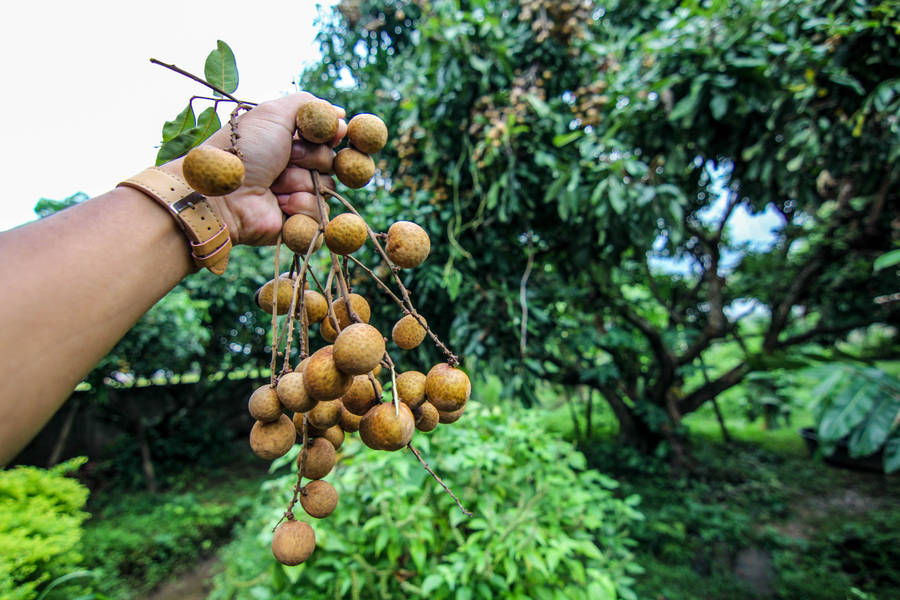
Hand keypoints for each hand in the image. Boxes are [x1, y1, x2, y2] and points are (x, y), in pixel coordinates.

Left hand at [164, 93, 345, 245]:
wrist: (224, 195)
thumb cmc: (244, 151)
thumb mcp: (273, 114)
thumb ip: (308, 105)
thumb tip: (342, 115)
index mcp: (287, 139)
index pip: (326, 136)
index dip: (331, 135)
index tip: (332, 133)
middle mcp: (293, 165)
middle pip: (330, 160)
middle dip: (311, 158)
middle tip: (287, 158)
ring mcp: (295, 193)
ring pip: (326, 187)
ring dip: (301, 182)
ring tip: (275, 184)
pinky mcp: (296, 220)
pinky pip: (319, 212)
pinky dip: (300, 205)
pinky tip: (279, 203)